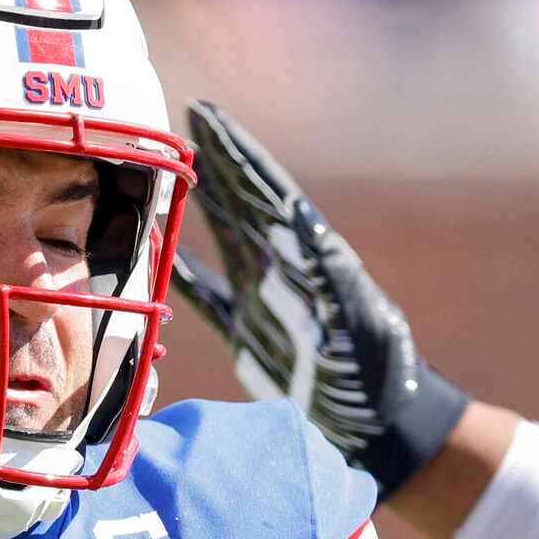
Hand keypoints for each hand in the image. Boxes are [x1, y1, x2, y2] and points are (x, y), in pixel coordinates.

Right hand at [172, 100, 466, 495]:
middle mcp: (284, 267)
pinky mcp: (250, 334)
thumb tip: (300, 216)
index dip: (236, 152)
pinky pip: (208, 297)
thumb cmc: (376, 373)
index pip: (265, 191)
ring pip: (226, 239)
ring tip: (172, 171)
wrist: (378, 424)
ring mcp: (264, 298)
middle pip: (243, 201)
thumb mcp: (359, 317)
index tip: (207, 115)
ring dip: (202, 206)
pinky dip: (184, 277)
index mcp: (308, 256)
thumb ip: (330, 269)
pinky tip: (161, 256)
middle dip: (218, 160)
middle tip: (187, 120)